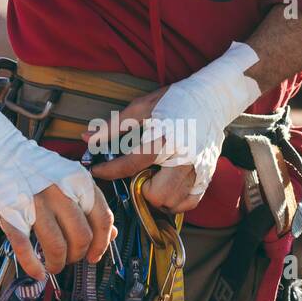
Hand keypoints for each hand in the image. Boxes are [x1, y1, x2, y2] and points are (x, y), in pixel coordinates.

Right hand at [0, 99, 115, 281]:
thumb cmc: (35, 168)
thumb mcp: (69, 178)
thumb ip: (89, 204)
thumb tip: (112, 234)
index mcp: (79, 181)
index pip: (103, 220)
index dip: (102, 244)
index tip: (94, 255)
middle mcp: (60, 192)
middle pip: (82, 237)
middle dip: (78, 256)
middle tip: (69, 259)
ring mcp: (35, 203)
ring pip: (57, 246)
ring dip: (58, 264)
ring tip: (53, 266)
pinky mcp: (11, 214)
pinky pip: (25, 248)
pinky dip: (33, 266)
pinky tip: (36, 273)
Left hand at [83, 87, 204, 213]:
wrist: (213, 97)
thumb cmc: (175, 99)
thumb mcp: (141, 107)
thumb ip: (113, 126)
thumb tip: (87, 138)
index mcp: (165, 138)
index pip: (131, 164)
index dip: (109, 171)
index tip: (98, 171)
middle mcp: (183, 157)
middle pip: (156, 194)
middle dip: (141, 188)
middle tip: (138, 176)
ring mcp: (198, 169)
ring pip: (172, 202)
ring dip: (157, 197)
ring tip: (154, 180)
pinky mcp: (207, 174)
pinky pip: (189, 203)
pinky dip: (176, 201)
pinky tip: (168, 187)